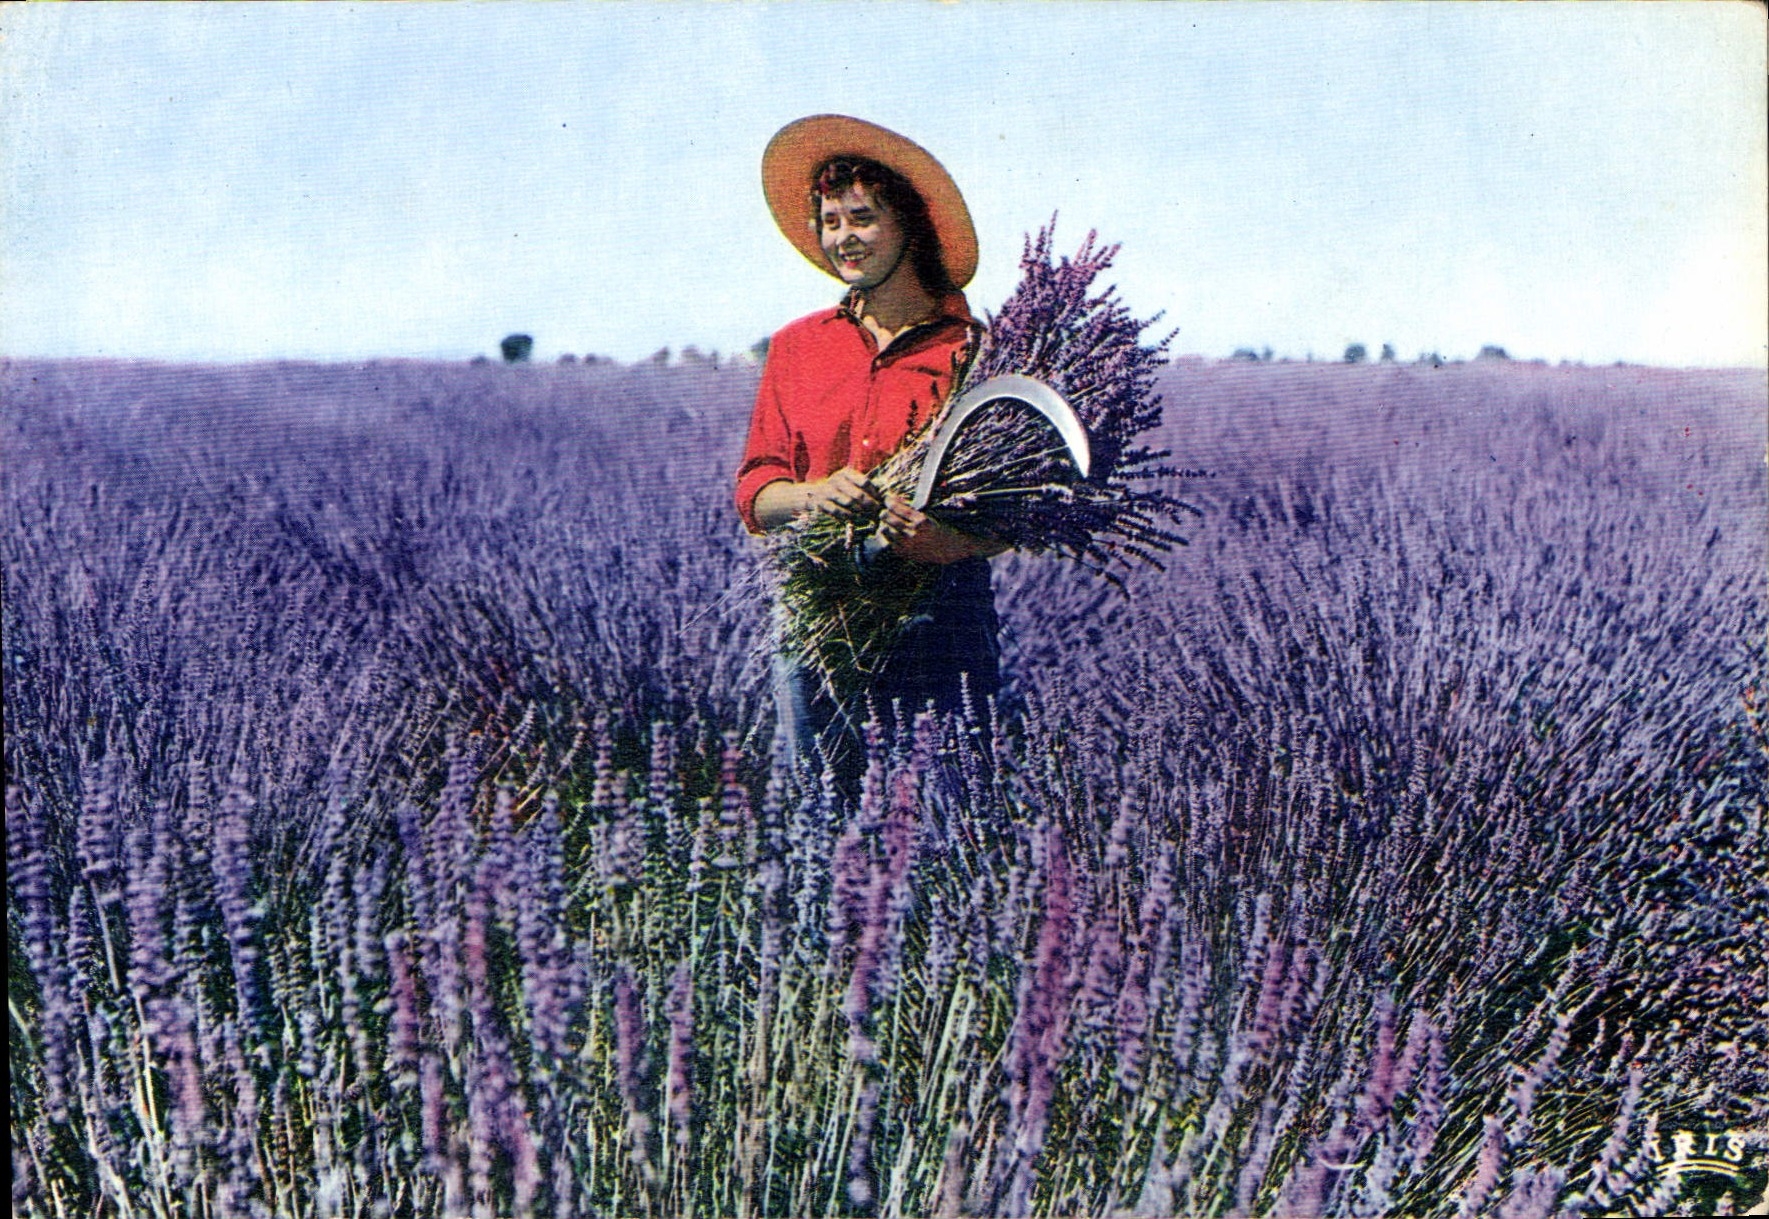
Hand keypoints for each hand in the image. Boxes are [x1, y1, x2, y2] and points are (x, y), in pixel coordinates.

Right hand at [753, 468, 879, 529]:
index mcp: (845, 473)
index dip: (875, 494)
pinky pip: (839, 512)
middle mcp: (836, 479)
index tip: (881, 503)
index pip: (865, 482)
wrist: (810, 496)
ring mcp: (828, 491)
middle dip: (870, 506)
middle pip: (859, 494)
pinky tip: (854, 520)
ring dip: (861, 513)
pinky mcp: (821, 502)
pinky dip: (848, 517)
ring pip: (850, 503)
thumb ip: (863, 489)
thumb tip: (883, 498)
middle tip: (877, 514)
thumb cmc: (837, 492)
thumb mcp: (848, 485)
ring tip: (869, 518)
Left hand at [875, 495, 1005, 563]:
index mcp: (920, 521)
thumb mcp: (927, 514)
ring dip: (886, 524)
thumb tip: (894, 498)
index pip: (895, 507)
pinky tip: (893, 532)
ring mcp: (907, 544)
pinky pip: (888, 542)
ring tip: (890, 522)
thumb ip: (910, 506)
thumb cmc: (939, 527)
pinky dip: (889, 536)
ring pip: (885, 530)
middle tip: (887, 510)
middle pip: (886, 517)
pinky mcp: (904, 553)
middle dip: (885, 511)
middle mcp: (913, 533)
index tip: (888, 499)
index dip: (889, 501)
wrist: (949, 548)